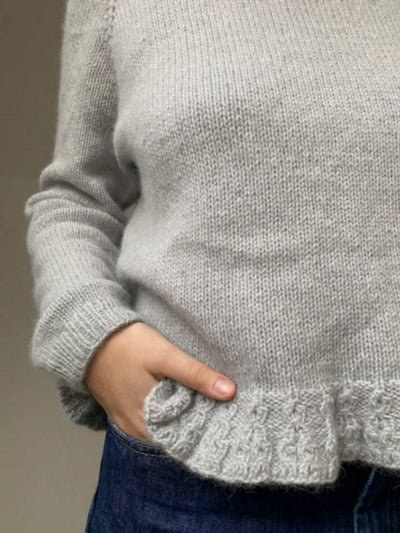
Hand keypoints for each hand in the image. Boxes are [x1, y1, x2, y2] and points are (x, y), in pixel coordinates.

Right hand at [84, 321, 236, 441]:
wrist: (89, 336)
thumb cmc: (128, 346)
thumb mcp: (166, 356)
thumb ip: (196, 375)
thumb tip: (230, 392)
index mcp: (148, 423)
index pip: (186, 439)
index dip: (208, 429)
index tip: (229, 417)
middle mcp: (136, 430)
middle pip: (175, 433)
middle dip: (198, 421)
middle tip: (224, 406)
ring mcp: (127, 421)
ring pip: (164, 425)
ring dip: (183, 414)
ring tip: (207, 400)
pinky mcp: (123, 409)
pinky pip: (151, 417)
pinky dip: (168, 409)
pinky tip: (181, 395)